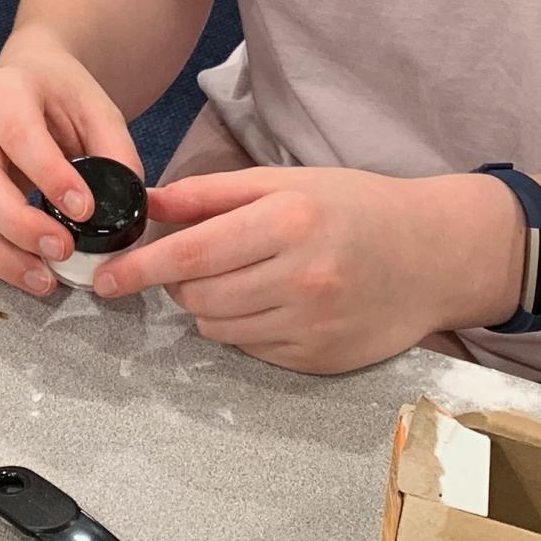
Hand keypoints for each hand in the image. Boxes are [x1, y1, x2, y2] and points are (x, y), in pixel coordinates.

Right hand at [0, 32, 142, 297]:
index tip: (84, 209)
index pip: (19, 135)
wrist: (24, 83)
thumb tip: (127, 204)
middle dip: (19, 226)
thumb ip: (115, 150)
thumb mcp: (95, 108)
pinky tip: (23, 274)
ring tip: (44, 280)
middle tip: (64, 251)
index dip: (49, 175)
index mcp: (3, 94)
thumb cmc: (59, 97)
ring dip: (0, 256)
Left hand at [94, 166, 525, 373]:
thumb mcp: (288, 181)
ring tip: (245, 278)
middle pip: (198, 294)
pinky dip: (246, 328)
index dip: (140, 268)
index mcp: (287, 222)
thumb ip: (213, 193)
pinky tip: (275, 303)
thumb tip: (150, 203)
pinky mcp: (318, 360)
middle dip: (181, 280)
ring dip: (211, 304)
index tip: (105, 279)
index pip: (191, 255)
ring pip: (218, 326)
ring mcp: (310, 325)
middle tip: (198, 261)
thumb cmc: (357, 207)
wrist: (435, 255)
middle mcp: (298, 278)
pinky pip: (252, 349)